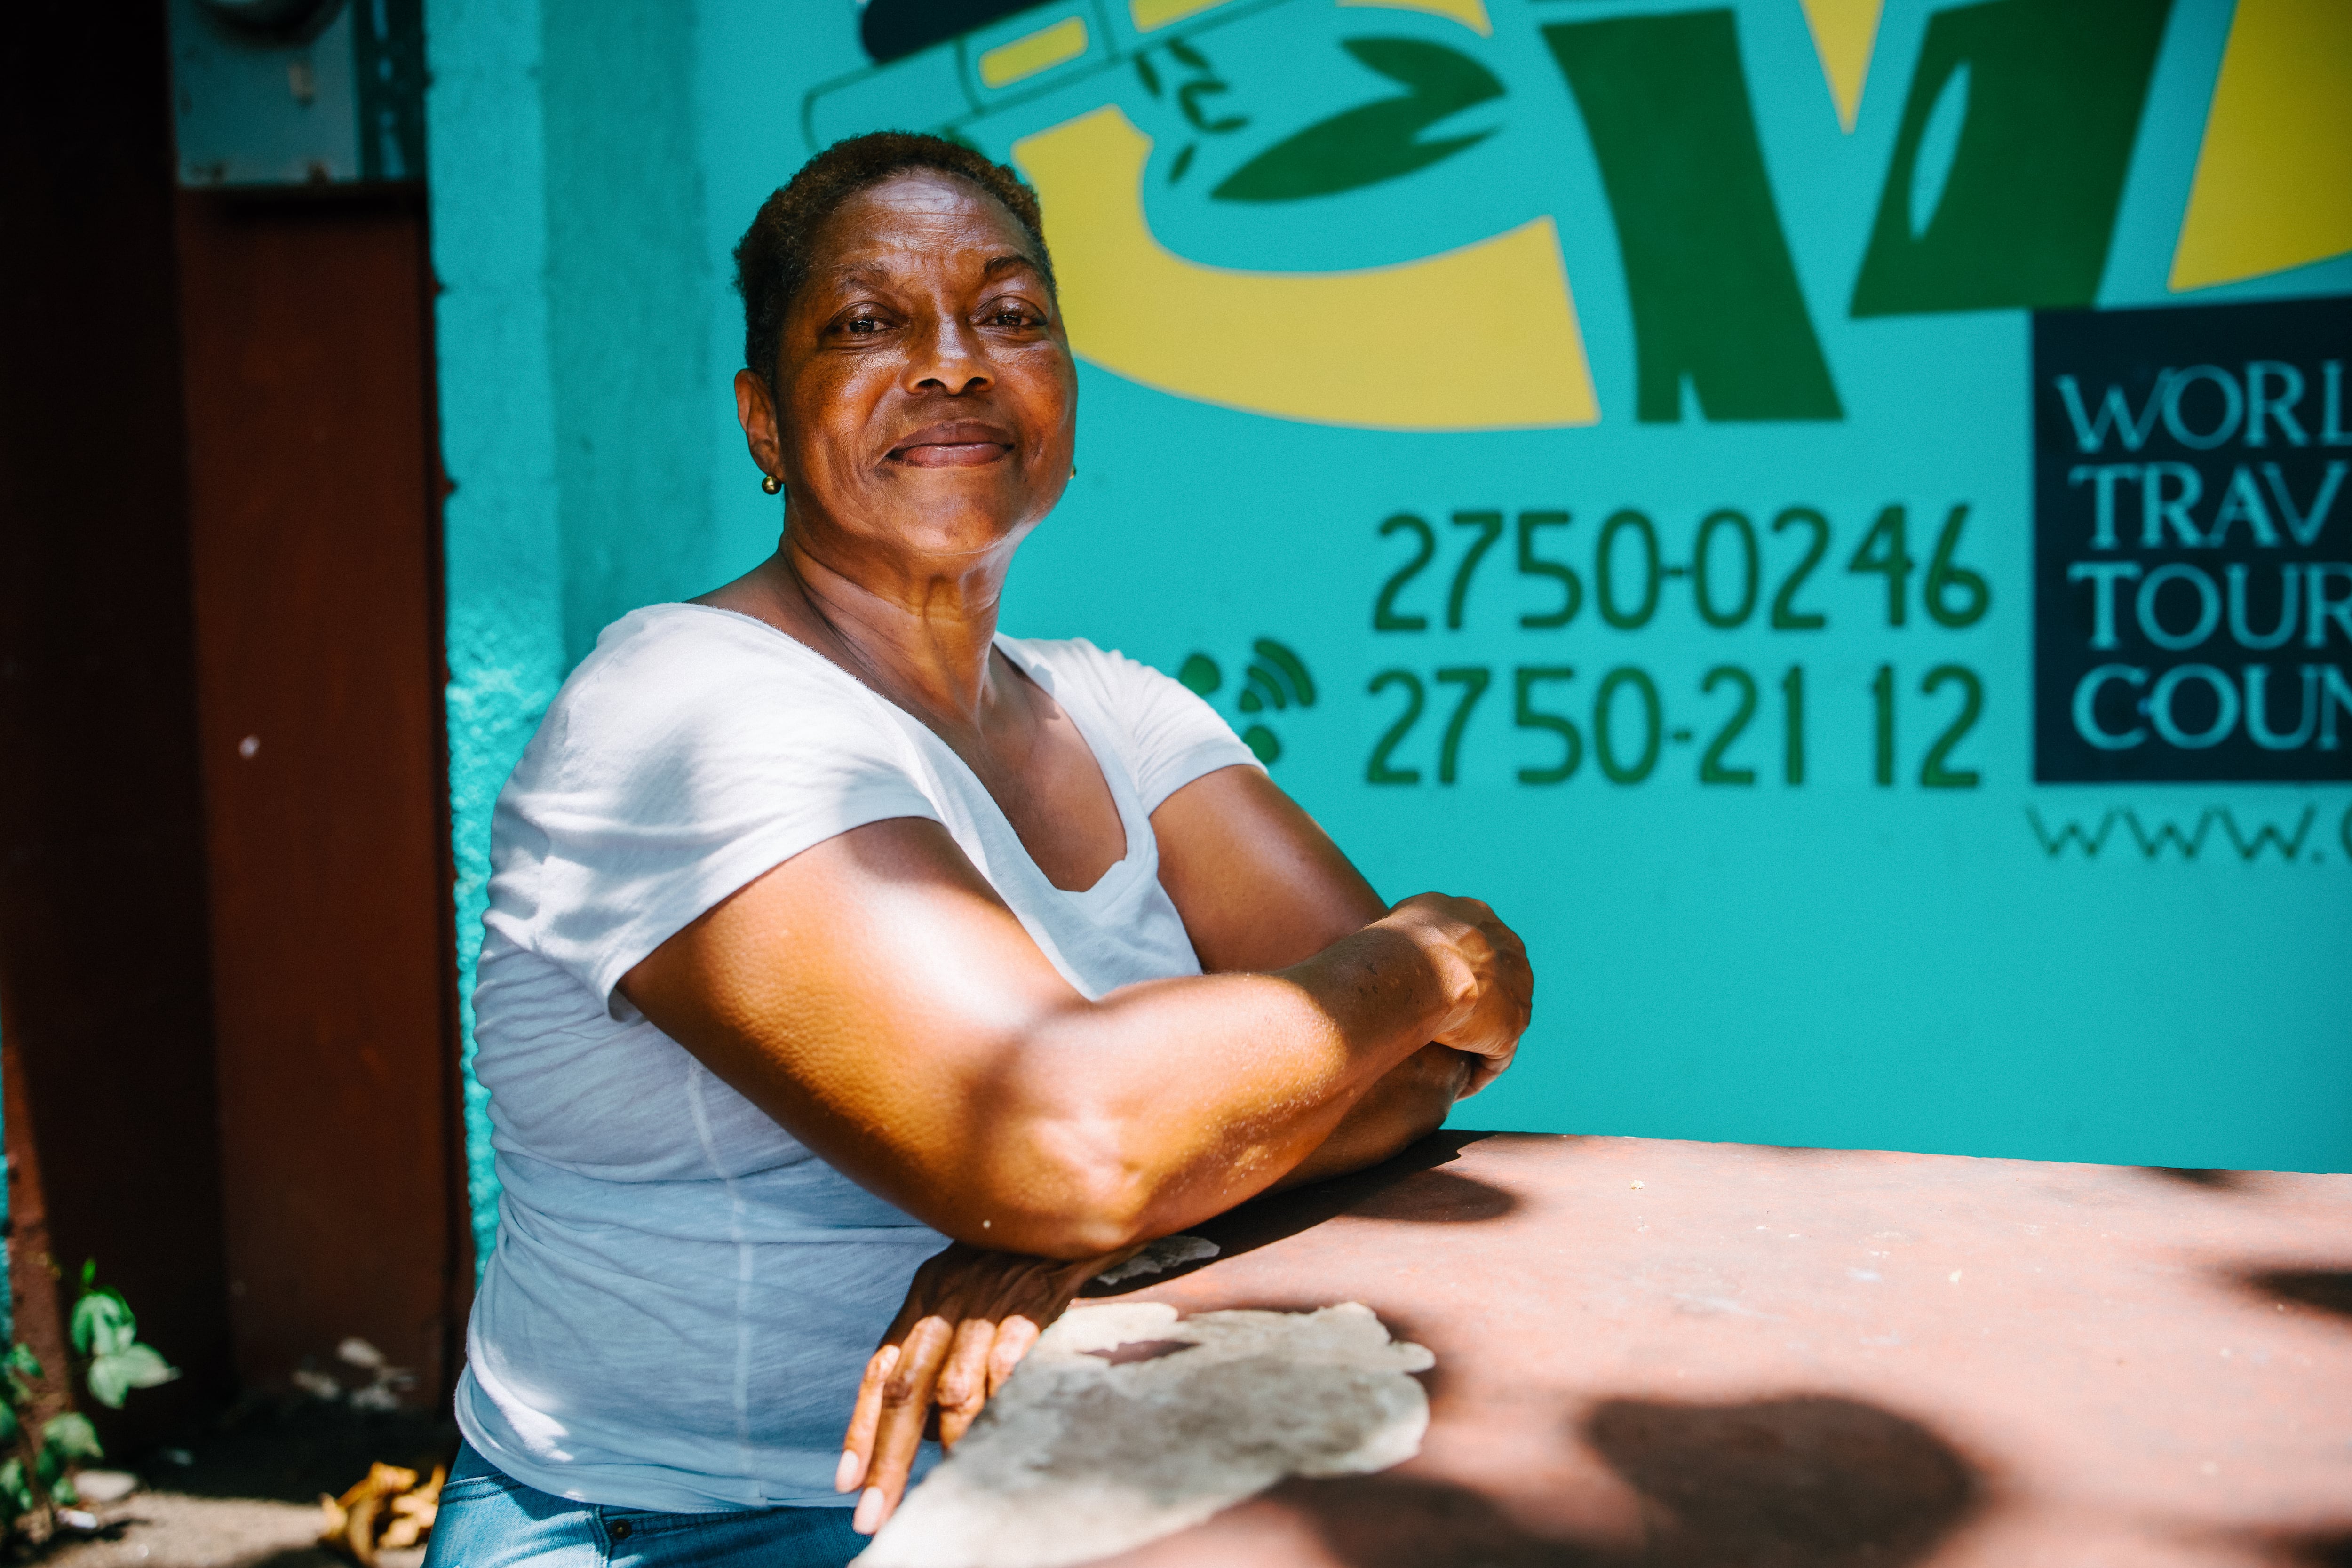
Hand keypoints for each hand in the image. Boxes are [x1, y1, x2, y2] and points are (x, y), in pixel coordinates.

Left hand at [837, 1240, 1135, 1532]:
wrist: (1074, 1197)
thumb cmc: (1020, 1252)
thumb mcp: (966, 1284)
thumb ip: (941, 1341)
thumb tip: (924, 1418)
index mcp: (926, 1294)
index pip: (881, 1369)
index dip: (860, 1429)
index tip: (845, 1484)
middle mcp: (946, 1297)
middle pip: (905, 1389)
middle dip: (886, 1458)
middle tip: (872, 1514)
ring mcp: (987, 1299)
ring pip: (952, 1387)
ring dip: (945, 1443)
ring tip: (944, 1487)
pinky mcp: (1032, 1301)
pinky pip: (1006, 1366)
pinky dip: (996, 1408)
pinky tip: (993, 1441)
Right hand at [1380, 893, 1532, 1095]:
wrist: (1418, 966)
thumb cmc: (1390, 945)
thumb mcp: (1394, 924)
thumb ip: (1401, 938)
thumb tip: (1372, 953)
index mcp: (1477, 916)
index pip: (1472, 948)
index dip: (1450, 973)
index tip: (1427, 997)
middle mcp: (1505, 947)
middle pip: (1492, 985)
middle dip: (1472, 1010)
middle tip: (1439, 1037)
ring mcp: (1515, 989)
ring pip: (1495, 1023)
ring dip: (1473, 1047)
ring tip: (1445, 1074)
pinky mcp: (1510, 1026)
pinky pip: (1495, 1058)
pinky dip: (1475, 1075)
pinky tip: (1455, 1091)